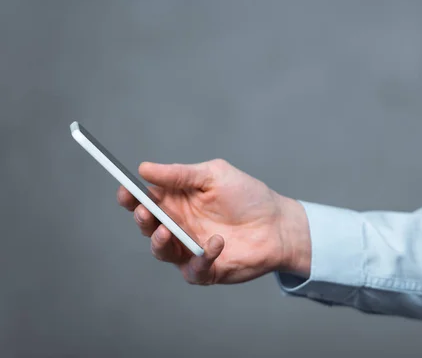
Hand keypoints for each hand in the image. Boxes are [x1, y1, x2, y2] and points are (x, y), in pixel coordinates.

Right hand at [117, 159, 310, 284]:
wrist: (278, 224)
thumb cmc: (248, 196)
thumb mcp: (213, 175)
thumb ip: (180, 174)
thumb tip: (144, 168)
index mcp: (177, 200)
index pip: (145, 199)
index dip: (131, 196)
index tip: (125, 191)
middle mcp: (179, 225)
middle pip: (147, 226)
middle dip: (141, 218)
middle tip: (144, 211)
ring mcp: (190, 248)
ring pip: (161, 251)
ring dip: (160, 242)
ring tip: (168, 230)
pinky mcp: (206, 269)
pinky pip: (193, 269)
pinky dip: (201, 257)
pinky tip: (217, 242)